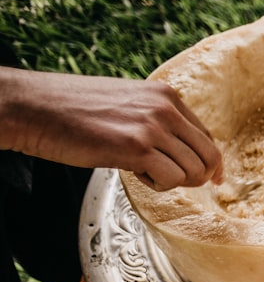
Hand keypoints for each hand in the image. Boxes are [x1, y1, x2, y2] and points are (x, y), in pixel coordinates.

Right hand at [0, 67, 222, 189]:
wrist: (34, 108)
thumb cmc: (75, 112)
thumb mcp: (128, 105)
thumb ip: (158, 121)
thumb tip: (186, 151)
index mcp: (167, 95)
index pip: (207, 137)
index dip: (211, 163)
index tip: (212, 179)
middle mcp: (166, 108)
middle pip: (210, 156)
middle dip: (197, 177)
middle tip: (170, 180)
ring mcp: (153, 126)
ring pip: (193, 171)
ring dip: (171, 181)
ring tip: (142, 170)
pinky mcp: (137, 146)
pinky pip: (172, 180)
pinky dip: (158, 186)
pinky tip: (134, 173)